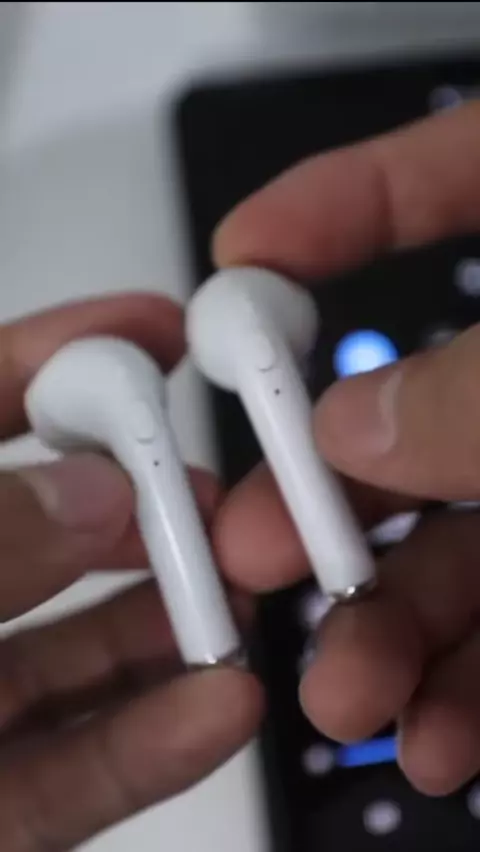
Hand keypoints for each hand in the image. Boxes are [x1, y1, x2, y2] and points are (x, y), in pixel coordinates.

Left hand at [0, 293, 260, 849]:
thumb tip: (92, 494)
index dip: (57, 358)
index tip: (151, 331)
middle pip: (48, 530)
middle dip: (141, 503)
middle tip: (217, 494)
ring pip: (74, 654)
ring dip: (169, 627)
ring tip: (246, 601)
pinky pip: (71, 771)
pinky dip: (149, 741)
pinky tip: (222, 705)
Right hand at [213, 100, 479, 796]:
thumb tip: (362, 429)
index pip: (457, 171)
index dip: (342, 201)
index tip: (250, 250)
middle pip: (420, 409)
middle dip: (329, 499)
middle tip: (261, 555)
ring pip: (465, 543)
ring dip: (397, 631)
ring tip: (347, 694)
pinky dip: (479, 685)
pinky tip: (444, 733)